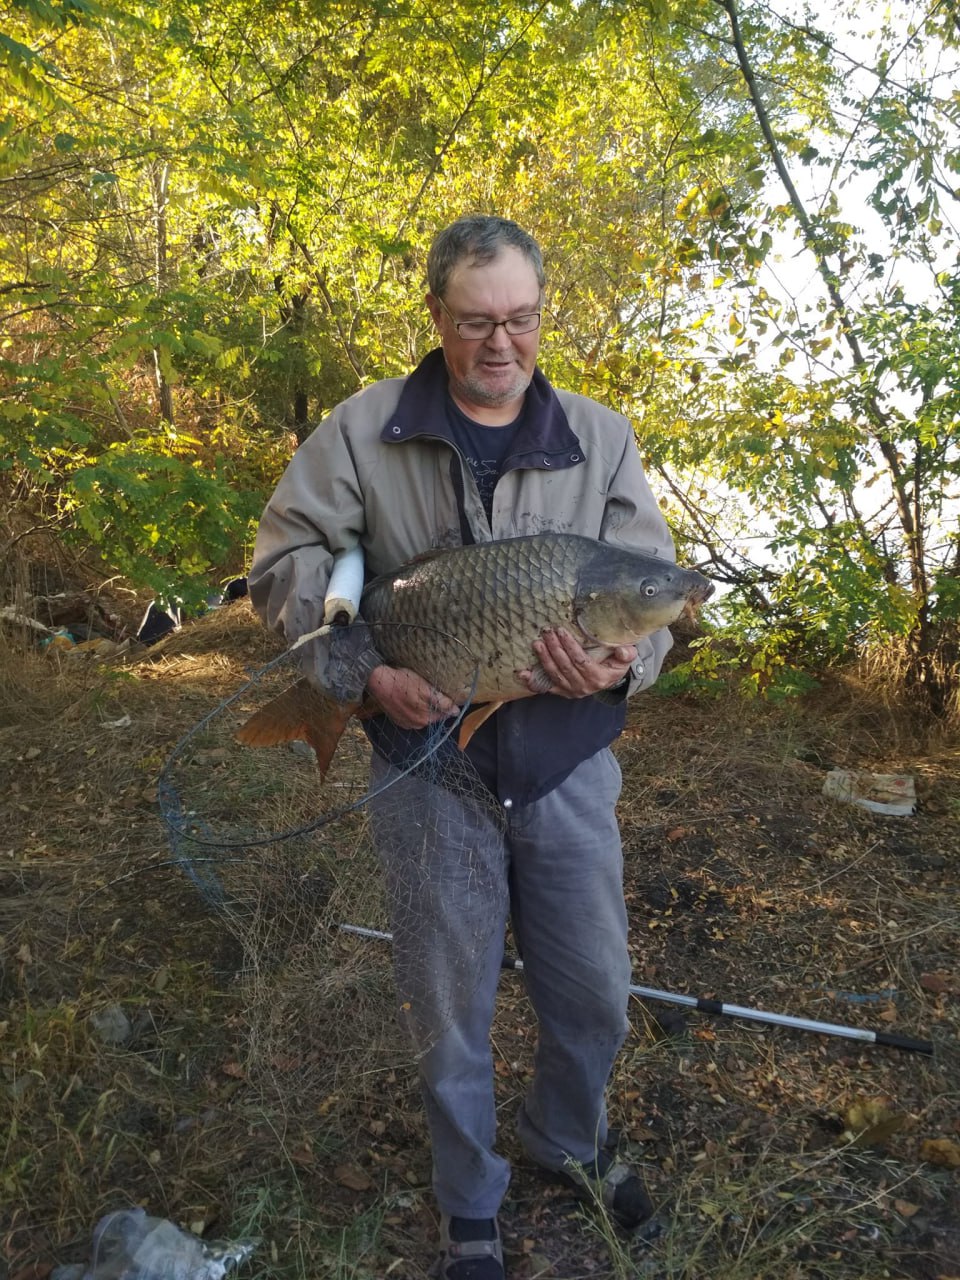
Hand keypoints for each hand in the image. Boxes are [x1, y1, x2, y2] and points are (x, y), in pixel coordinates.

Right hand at [366, 664, 460, 728]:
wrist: (379, 682)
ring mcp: (405, 723)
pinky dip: (413, 708)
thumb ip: (442, 703)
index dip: (447, 704)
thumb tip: (456, 712)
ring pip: (422, 716)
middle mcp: (415, 725)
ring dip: (423, 707)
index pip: (444, 714)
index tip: (444, 694)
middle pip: (432, 715)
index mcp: (425, 719)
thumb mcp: (426, 690)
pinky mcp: (396, 718)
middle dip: (434, 705)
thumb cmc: (404, 683)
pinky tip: (410, 698)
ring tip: (419, 693)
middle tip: (430, 690)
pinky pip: (410, 715)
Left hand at [518, 629, 636, 698]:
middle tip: (546, 631)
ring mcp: (571, 690)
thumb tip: (623, 649)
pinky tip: (522, 673)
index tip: (561, 631)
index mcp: (598, 678)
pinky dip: (532, 681)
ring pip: (554, 674)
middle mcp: (583, 687)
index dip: (570, 647)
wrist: (609, 680)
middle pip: (565, 666)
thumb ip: (626, 654)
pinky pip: (545, 687)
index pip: (581, 661)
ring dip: (544, 658)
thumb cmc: (615, 664)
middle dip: (554, 648)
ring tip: (537, 643)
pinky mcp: (561, 692)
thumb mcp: (625, 659)